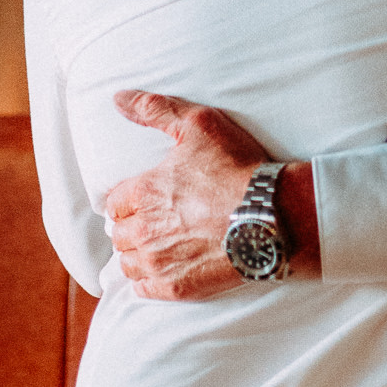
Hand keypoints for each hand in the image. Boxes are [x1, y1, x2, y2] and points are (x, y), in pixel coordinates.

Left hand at [106, 91, 318, 300]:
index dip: (127, 200)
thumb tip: (118, 98)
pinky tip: (161, 272)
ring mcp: (158, 261)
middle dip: (132, 227)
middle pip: (119, 234)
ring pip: (127, 263)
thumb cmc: (237, 168)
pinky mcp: (176, 287)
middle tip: (153, 223)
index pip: (115, 202)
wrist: (272, 216)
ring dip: (136, 255)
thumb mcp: (199, 125)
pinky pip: (143, 289)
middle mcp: (143, 229)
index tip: (141, 201)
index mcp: (144, 191)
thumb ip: (156, 109)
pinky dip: (147, 281)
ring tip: (156, 248)